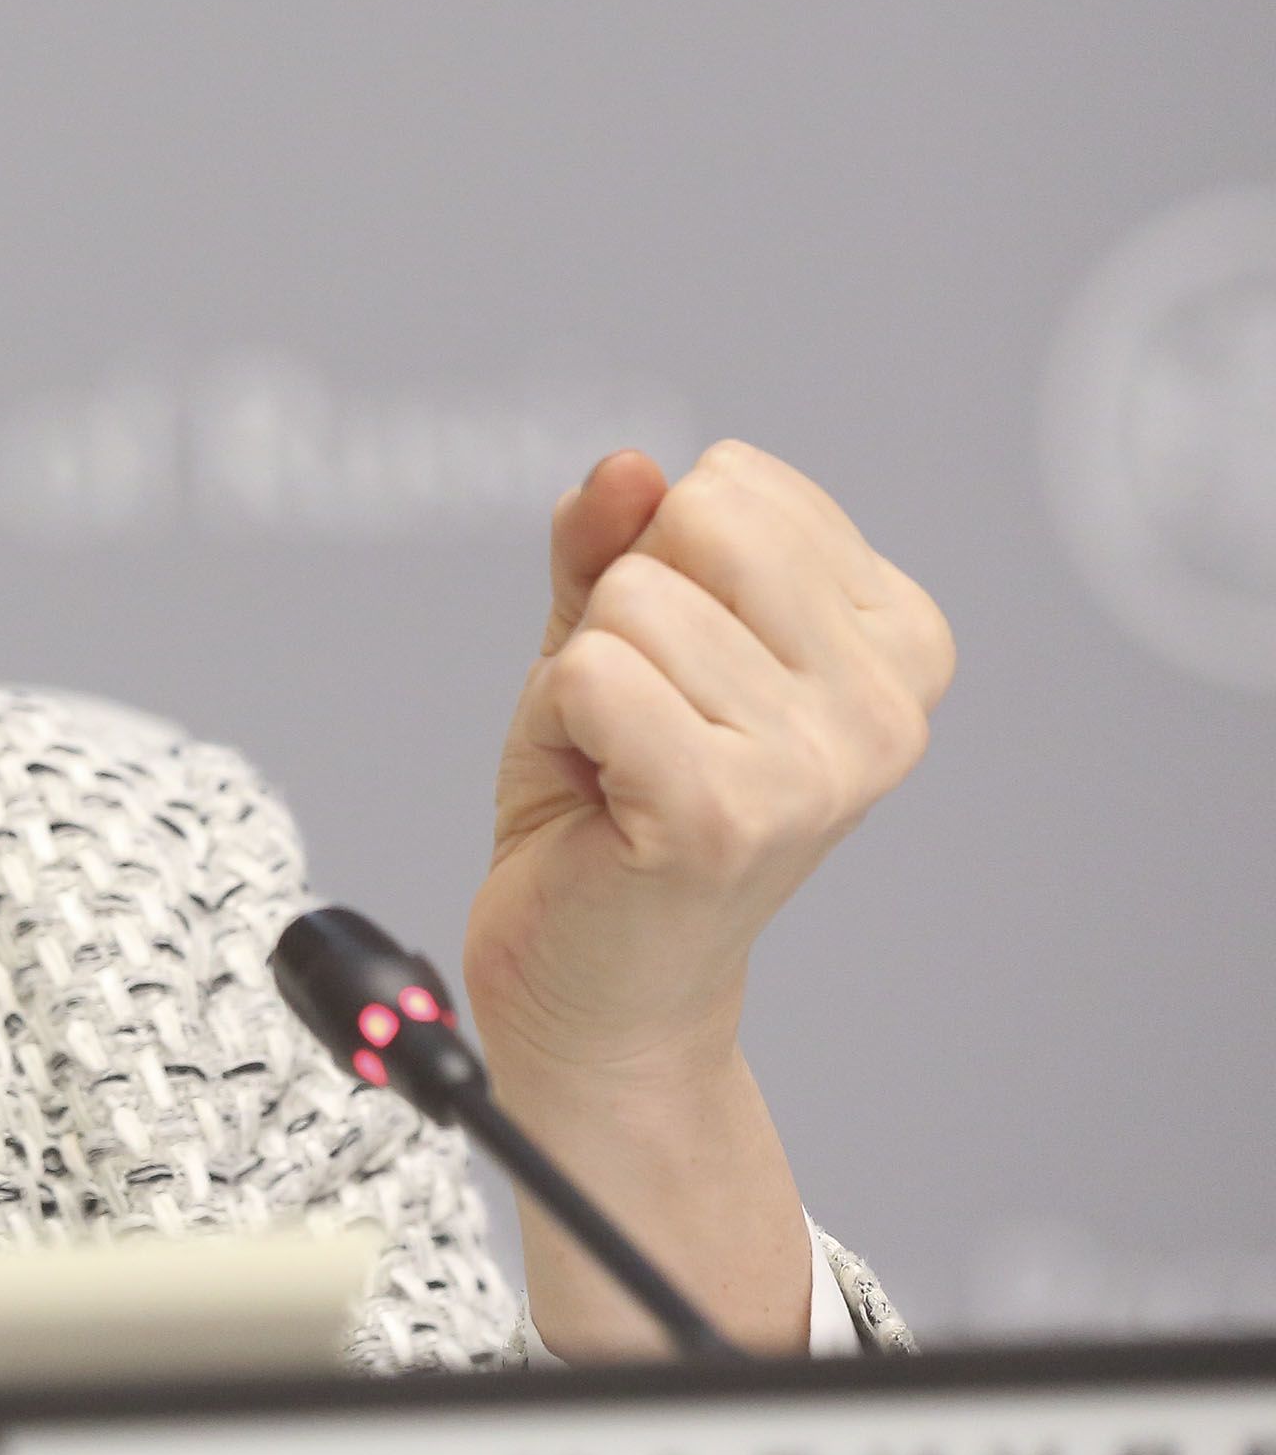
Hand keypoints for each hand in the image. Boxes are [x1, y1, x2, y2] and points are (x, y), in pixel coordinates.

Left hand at [462, 440, 951, 1353]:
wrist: (597, 987)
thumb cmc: (611, 805)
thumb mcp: (608, 639)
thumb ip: (614, 542)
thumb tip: (628, 468)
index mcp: (894, 640)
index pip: (736, 485)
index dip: (657, 565)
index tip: (676, 676)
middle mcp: (887, 703)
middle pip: (692, 522)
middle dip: (621, 610)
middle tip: (635, 722)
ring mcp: (821, 765)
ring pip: (629, 601)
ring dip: (586, 682)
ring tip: (622, 770)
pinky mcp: (732, 816)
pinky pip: (590, 674)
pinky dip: (561, 725)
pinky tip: (604, 804)